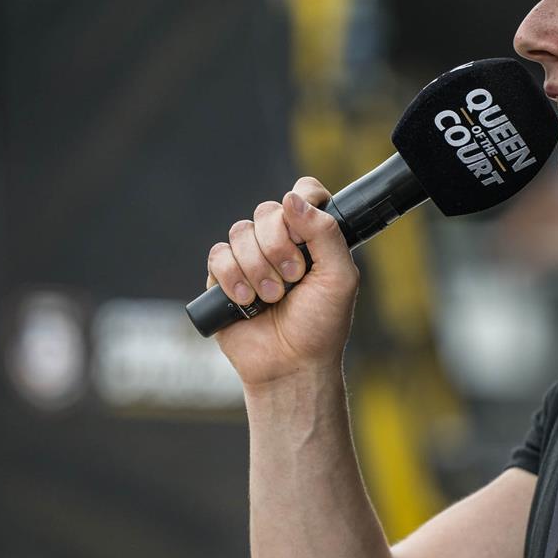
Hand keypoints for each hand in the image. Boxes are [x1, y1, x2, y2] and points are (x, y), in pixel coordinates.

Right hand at [205, 177, 359, 389]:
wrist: (291, 365)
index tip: (305, 232)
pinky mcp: (223, 277)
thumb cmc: (321, 326)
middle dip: (280, 246)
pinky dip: (233, 278)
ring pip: (240, 232)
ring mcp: (250, 258)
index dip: (301, 202)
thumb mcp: (340, 277)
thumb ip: (326, 233)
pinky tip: (247, 301)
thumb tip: (293, 199)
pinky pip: (218, 256)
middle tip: (294, 278)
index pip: (303, 193)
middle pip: (267, 211)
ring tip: (272, 298)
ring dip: (258, 267)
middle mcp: (280, 242)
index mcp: (311, 237)